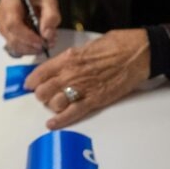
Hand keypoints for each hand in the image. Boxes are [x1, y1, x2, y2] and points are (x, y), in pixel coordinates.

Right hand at [0, 0, 60, 55]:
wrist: (32, 0)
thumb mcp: (49, 1)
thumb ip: (51, 16)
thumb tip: (47, 34)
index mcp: (10, 0)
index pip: (13, 22)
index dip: (27, 35)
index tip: (41, 41)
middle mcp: (1, 13)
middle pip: (12, 36)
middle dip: (31, 44)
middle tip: (48, 44)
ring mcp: (1, 25)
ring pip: (13, 44)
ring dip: (31, 48)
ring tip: (46, 43)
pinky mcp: (5, 34)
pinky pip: (14, 47)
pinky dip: (28, 49)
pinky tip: (39, 44)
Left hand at [24, 29, 150, 129]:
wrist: (140, 53)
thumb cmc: (120, 44)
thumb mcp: (91, 44)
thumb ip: (75, 56)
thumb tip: (66, 63)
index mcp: (71, 57)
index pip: (42, 72)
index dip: (32, 80)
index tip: (30, 83)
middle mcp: (73, 73)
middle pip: (44, 91)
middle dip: (41, 93)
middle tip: (44, 94)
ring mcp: (84, 88)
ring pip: (55, 103)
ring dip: (52, 105)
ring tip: (55, 104)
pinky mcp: (96, 100)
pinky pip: (73, 113)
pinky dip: (61, 121)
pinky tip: (53, 124)